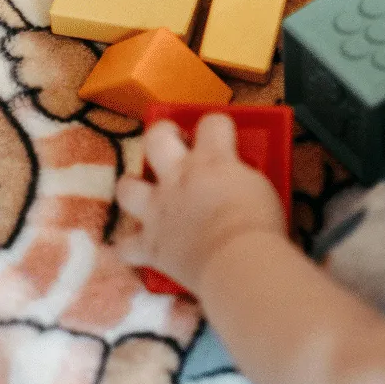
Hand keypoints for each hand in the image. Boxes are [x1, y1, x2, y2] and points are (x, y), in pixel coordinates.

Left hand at [116, 115, 285, 294]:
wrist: (238, 261)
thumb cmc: (258, 223)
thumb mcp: (259, 187)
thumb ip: (241, 176)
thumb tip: (236, 179)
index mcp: (212, 160)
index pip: (212, 122)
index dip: (217, 125)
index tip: (222, 133)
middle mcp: (178, 177)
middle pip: (155, 138)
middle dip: (162, 135)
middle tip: (174, 145)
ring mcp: (158, 210)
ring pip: (126, 186)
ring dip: (133, 188)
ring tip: (146, 194)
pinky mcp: (150, 244)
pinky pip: (125, 246)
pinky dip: (132, 246)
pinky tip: (141, 247)